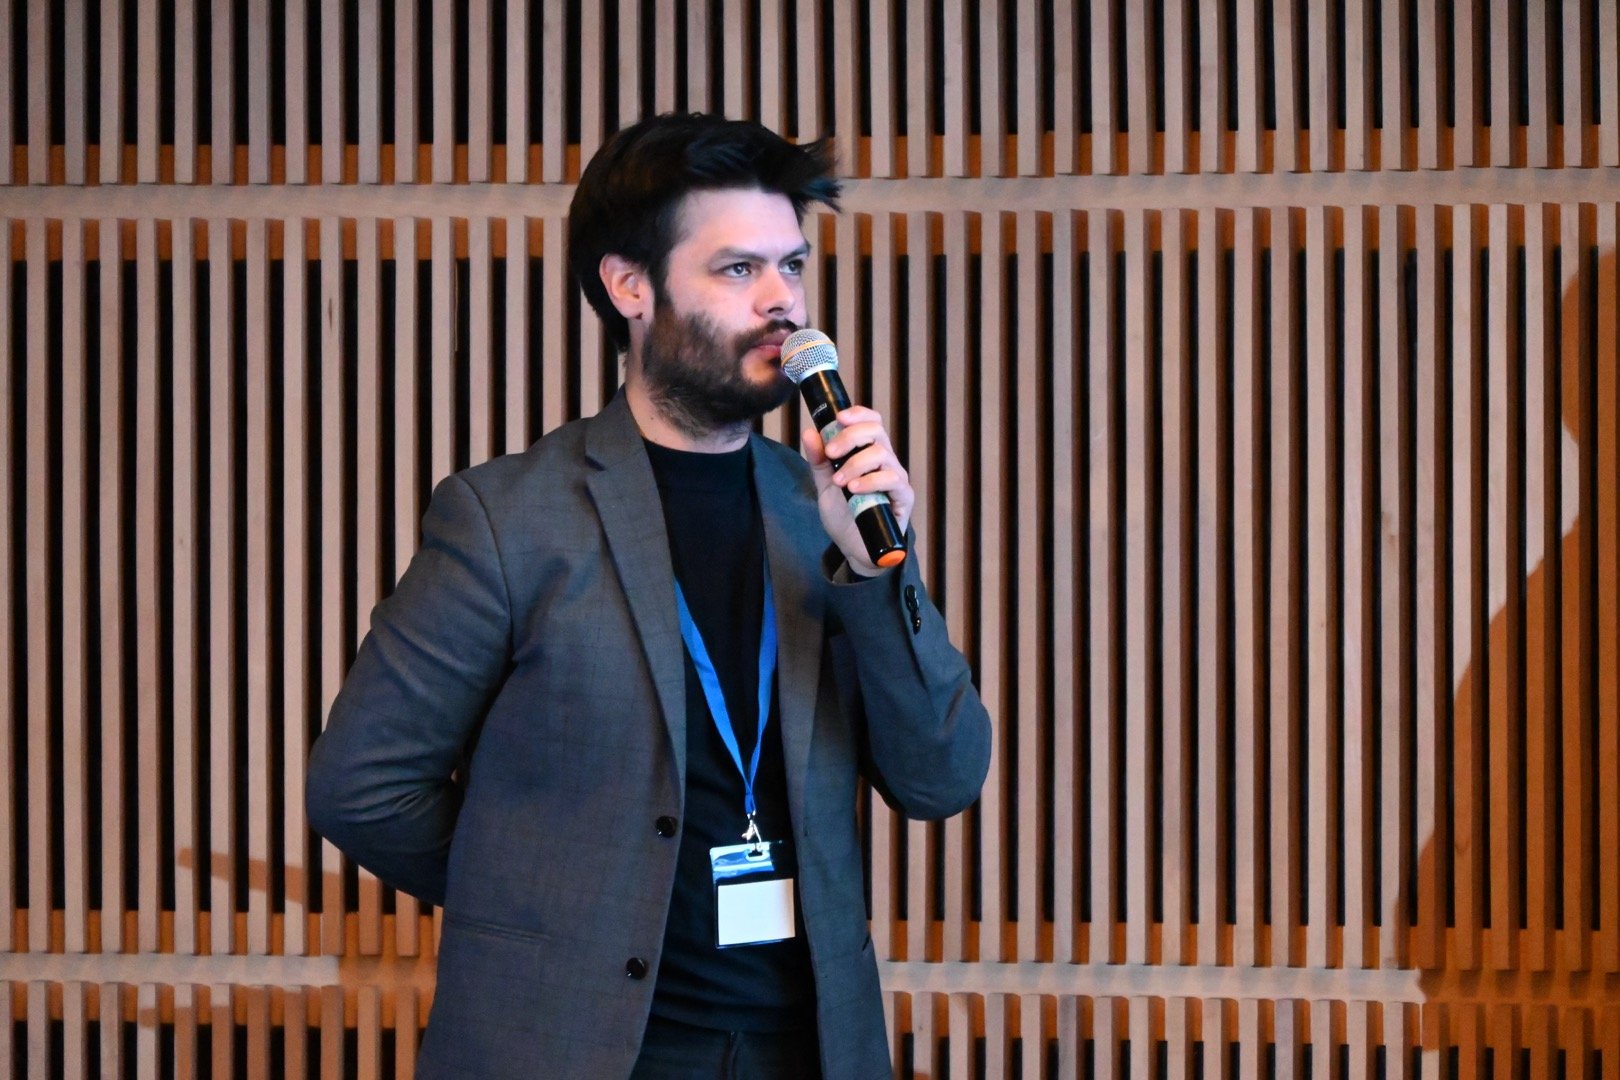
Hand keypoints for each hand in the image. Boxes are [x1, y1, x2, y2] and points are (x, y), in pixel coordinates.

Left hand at [799, 406, 913, 575]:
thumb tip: (810, 433)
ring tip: (839, 481)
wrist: (855, 548)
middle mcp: (885, 461)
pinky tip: (854, 489)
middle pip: (876, 431)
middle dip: (850, 437)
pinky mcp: (903, 497)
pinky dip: (871, 481)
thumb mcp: (825, 486)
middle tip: (831, 453)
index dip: (858, 414)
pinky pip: (892, 479)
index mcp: (868, 453)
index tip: (838, 418)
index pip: (871, 422)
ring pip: (882, 454)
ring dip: (855, 463)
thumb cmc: (845, 515)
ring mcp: (896, 478)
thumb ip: (818, 461)